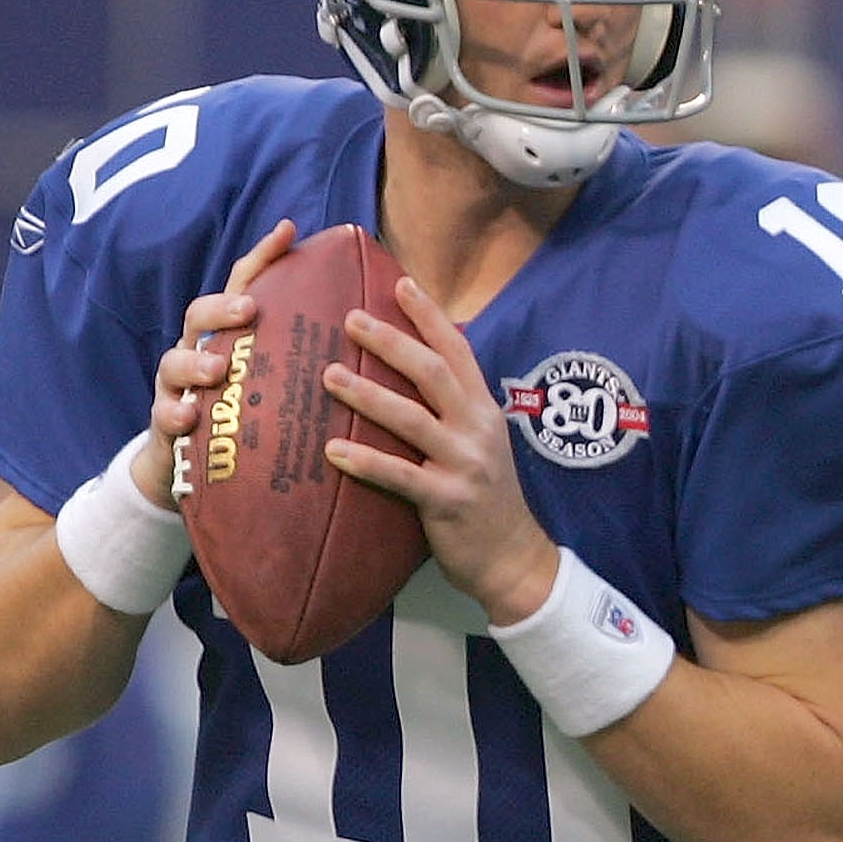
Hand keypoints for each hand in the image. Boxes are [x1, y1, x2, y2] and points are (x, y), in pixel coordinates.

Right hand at [140, 220, 297, 510]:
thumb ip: (316, 356)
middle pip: (200, 315)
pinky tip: (188, 417)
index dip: (263, 257)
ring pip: (174, 363)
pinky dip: (174, 414)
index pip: (245, 287)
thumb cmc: (253, 416)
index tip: (289, 230)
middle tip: (248, 310)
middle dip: (222, 307)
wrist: (200, 471)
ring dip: (194, 364)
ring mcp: (179, 387)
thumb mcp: (284, 382)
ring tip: (217, 370)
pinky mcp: (167, 426)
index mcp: (233, 336)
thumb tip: (381, 332)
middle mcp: (201, 352)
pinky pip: (164, 416)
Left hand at [321, 275, 560, 624]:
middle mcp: (478, 429)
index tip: (401, 283)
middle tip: (350, 318)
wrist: (514, 558)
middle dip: (391, 342)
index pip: (458, 351)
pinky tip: (332, 452)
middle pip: (433, 373)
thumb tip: (410, 376)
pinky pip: (400, 476)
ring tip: (328, 375)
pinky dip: (366, 462)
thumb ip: (453, 410)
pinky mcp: (447, 500)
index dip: (430, 316)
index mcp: (484, 410)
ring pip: (412, 418)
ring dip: (368, 394)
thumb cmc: (487, 499)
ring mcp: (465, 464)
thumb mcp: (480, 444)